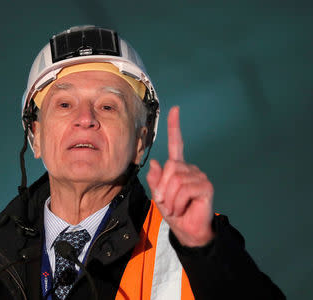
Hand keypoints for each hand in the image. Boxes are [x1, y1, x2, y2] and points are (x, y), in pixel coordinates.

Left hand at [146, 106, 213, 246]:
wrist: (187, 230)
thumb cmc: (174, 212)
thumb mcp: (159, 196)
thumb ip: (156, 180)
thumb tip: (155, 163)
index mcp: (178, 168)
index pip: (178, 144)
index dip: (175, 127)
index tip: (175, 110)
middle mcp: (190, 169)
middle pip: (170, 167)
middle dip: (162, 188)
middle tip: (165, 202)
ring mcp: (199, 176)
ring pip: (175, 179)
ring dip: (170, 198)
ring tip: (175, 207)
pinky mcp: (205, 186)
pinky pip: (184, 189)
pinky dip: (177, 202)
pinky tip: (183, 208)